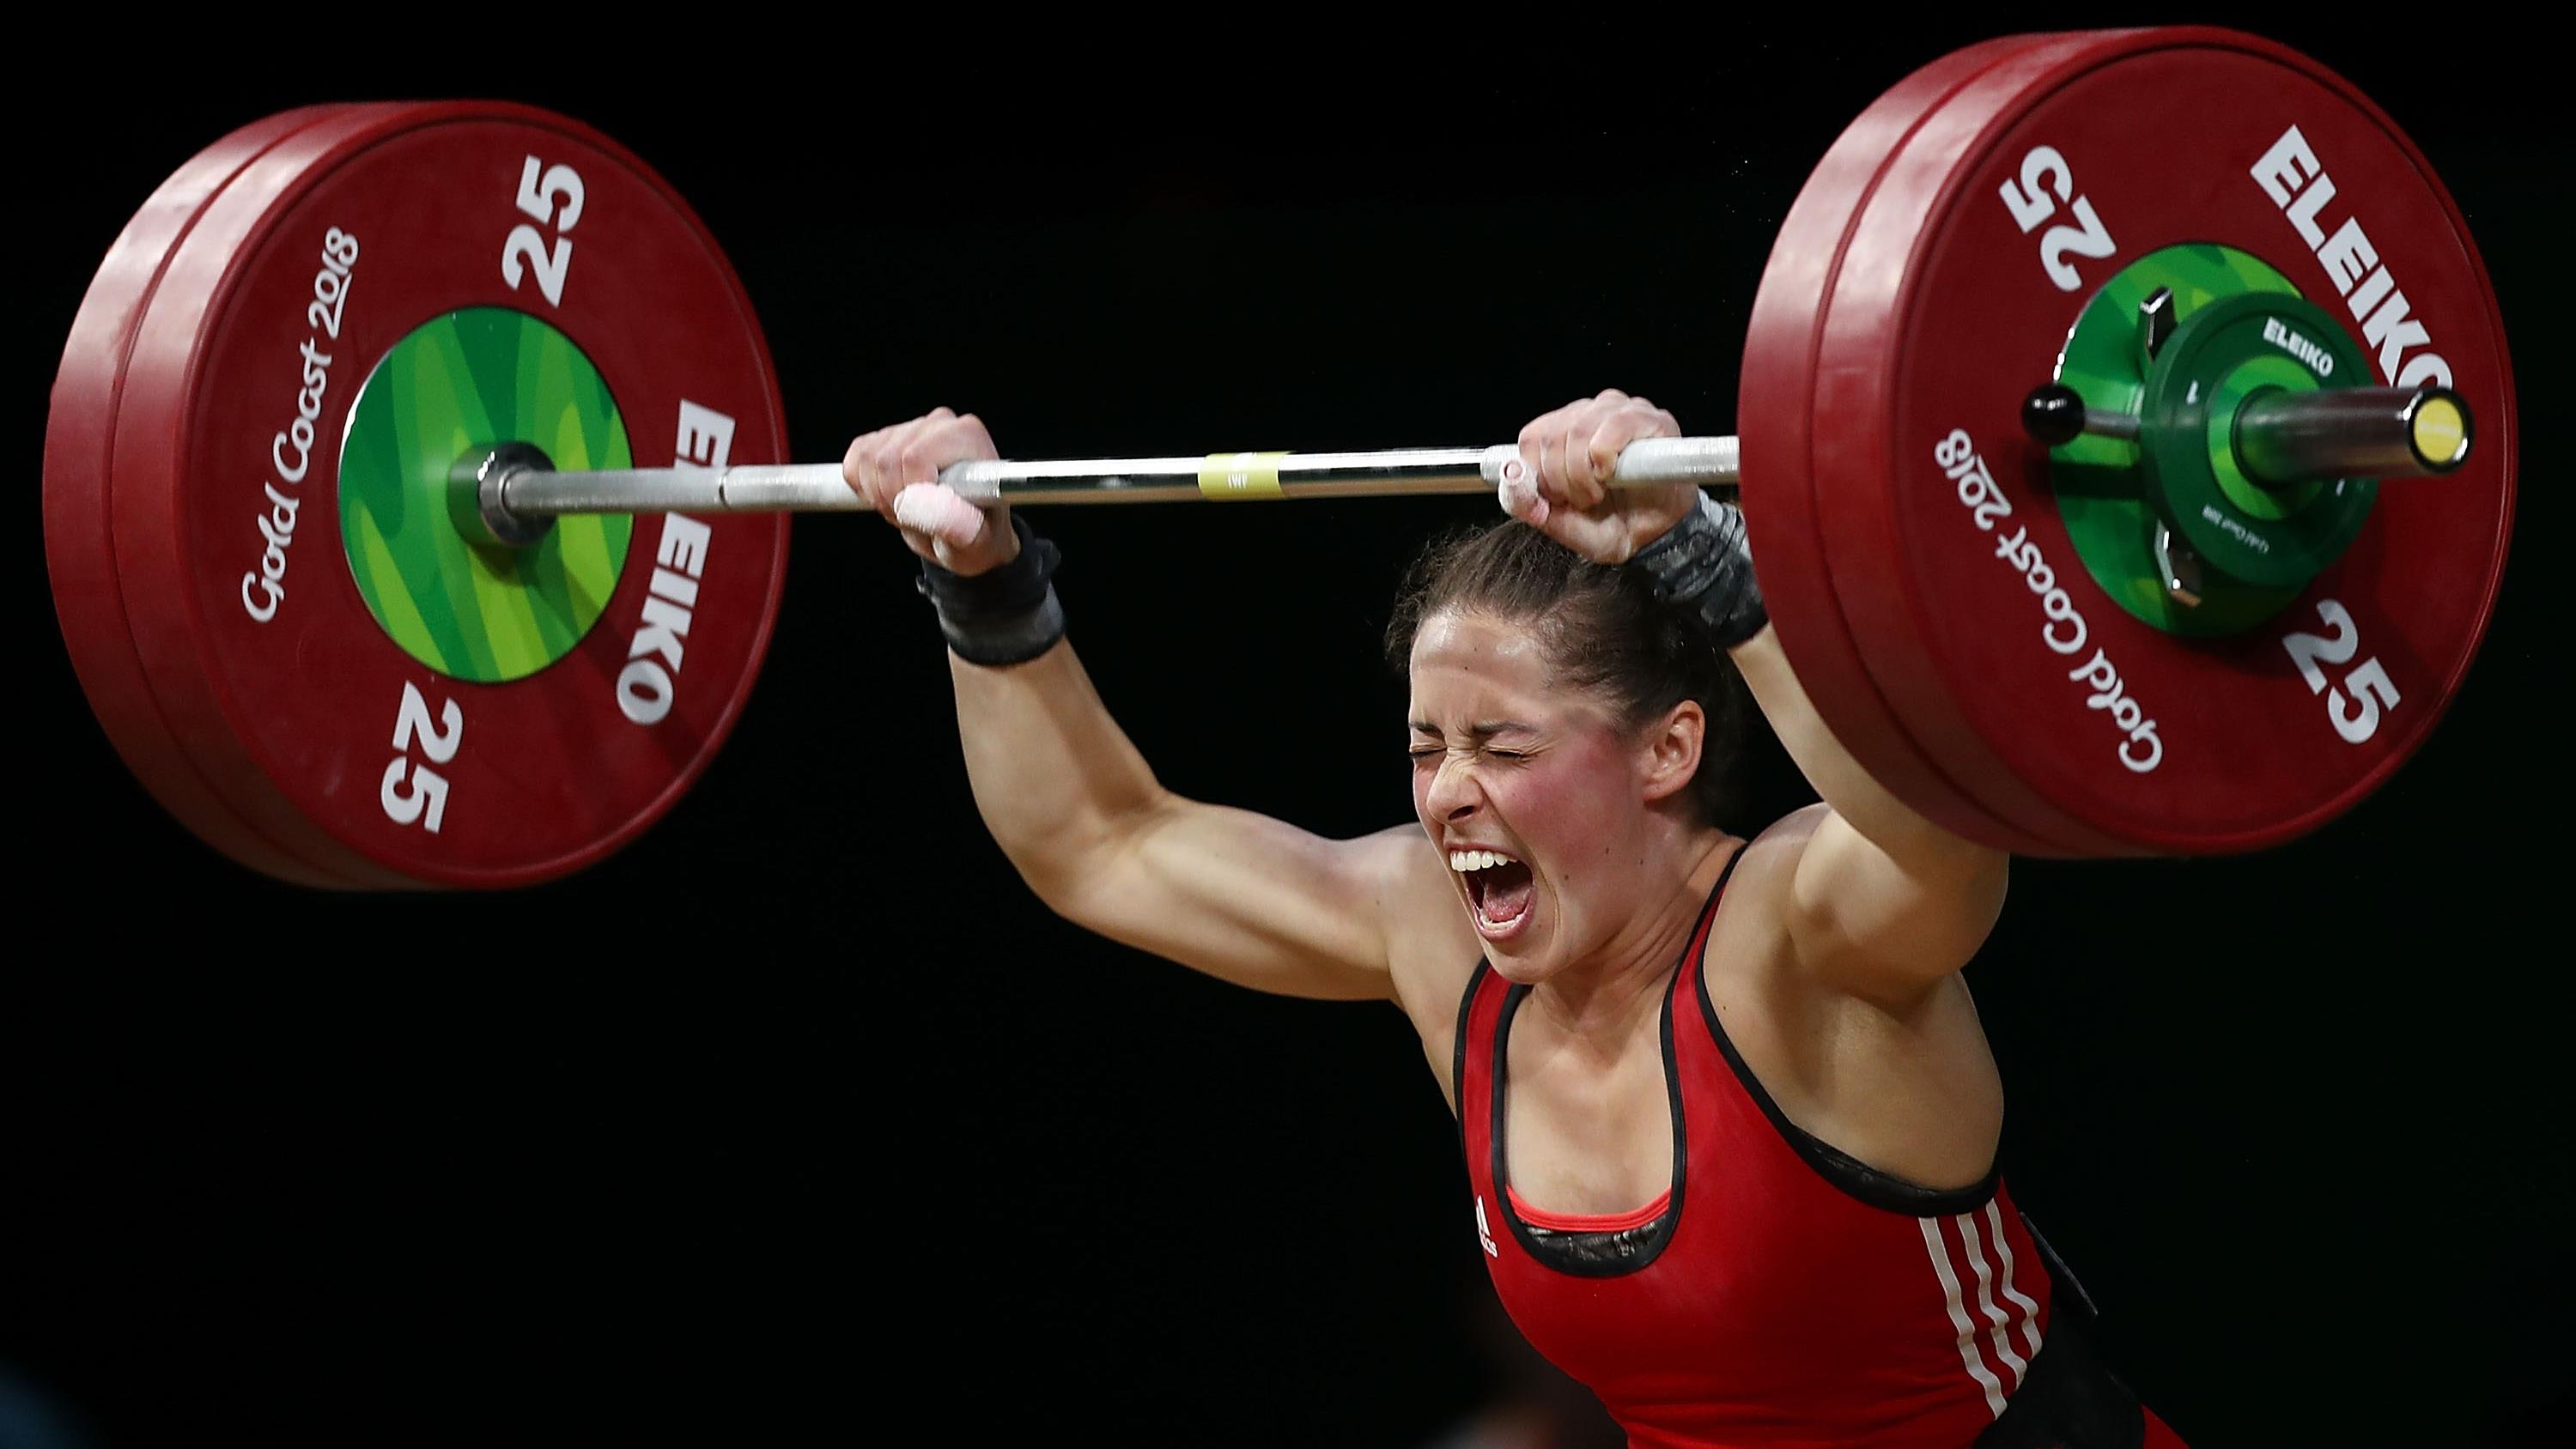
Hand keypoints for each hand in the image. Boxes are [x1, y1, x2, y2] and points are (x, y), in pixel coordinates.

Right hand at [842, 408, 1016, 575]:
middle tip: (913, 520)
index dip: (908, 494)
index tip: (923, 517)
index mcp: (968, 437)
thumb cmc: (979, 533)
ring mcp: (911, 426)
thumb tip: (917, 503)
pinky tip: (891, 497)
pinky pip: (855, 458)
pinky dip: (863, 487)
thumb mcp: (977, 543)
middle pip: (885, 459)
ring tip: (906, 510)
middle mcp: (940, 423)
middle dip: (891, 499)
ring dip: (878, 495)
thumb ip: (956, 525)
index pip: (914, 457)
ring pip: (866, 458)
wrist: (971, 530)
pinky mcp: (885, 436)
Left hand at [1500, 390, 1697, 563]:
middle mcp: (1591, 413)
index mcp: (1565, 430)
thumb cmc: (1612, 523)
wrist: (1657, 535)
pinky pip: (1614, 426)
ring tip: (1599, 492)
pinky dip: (1605, 457)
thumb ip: (1530, 504)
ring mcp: (1621, 411)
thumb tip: (1511, 475)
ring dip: (1583, 474)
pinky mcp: (1652, 419)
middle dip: (1561, 481)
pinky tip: (1612, 475)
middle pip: (1553, 436)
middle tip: (1584, 500)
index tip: (1559, 499)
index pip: (1533, 437)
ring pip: (1578, 430)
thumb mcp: (1562, 523)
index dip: (1539, 473)